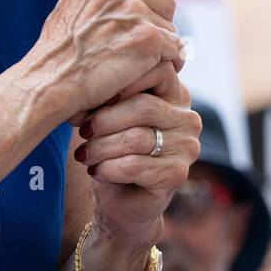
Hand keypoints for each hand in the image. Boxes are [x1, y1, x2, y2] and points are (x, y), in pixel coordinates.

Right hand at [31, 0, 184, 118]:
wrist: (48, 83)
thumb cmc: (59, 50)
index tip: (153, 4)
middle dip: (159, 21)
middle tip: (135, 41)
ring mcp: (134, 9)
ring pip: (171, 27)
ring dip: (159, 45)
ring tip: (129, 59)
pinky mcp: (147, 38)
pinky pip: (176, 50)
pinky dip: (164, 63)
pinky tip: (141, 72)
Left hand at [71, 62, 201, 238]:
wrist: (119, 200)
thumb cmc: (112, 150)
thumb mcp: (108, 117)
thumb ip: (106, 98)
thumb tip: (84, 92)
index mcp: (175, 95)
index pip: (157, 70)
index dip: (121, 82)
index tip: (91, 98)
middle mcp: (188, 119)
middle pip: (144, 107)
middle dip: (105, 120)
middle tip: (82, 132)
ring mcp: (187, 147)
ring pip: (136, 138)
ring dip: (101, 148)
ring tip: (84, 154)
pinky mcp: (178, 174)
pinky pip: (135, 166)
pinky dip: (108, 168)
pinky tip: (95, 171)